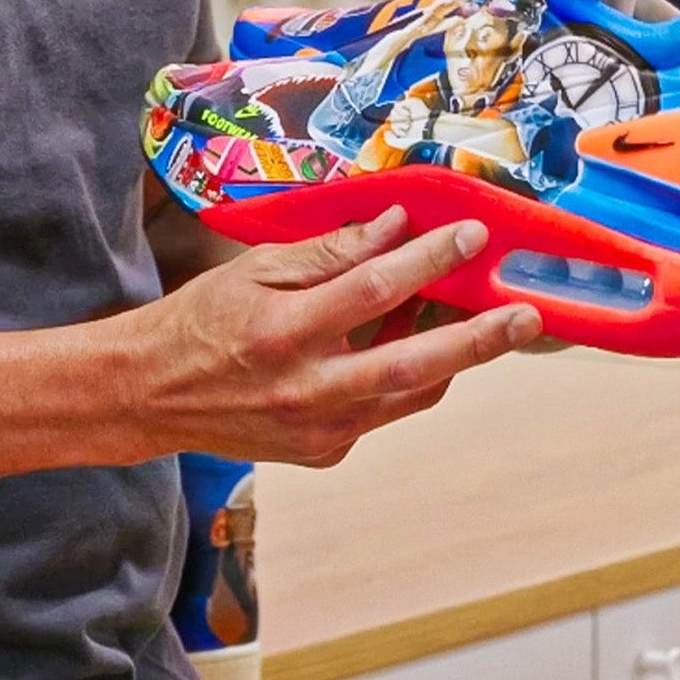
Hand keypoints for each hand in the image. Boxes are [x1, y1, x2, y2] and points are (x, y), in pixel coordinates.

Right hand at [112, 207, 541, 466]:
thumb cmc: (203, 319)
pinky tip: (417, 338)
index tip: (469, 234)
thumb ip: (327, 252)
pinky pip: (385, 409)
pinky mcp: (327, 452)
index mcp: (282, 335)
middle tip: (527, 314)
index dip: (425, 260)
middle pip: (412, 365)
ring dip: (454, 356)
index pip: (371, 292)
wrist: (152, 396)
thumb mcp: (255, 268)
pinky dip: (408, 374)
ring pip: (410, 393)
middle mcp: (307, 393)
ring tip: (484, 317)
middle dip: (479, 340)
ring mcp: (321, 433)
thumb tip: (392, 227)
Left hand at [382, 95, 431, 149]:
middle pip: (392, 118)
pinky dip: (402, 112)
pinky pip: (397, 105)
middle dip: (398, 125)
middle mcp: (406, 117)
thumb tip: (386, 132)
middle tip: (408, 127)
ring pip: (393, 111)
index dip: (396, 129)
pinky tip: (409, 115)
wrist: (426, 130)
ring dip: (400, 118)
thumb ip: (390, 140)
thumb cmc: (417, 138)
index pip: (392, 124)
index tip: (404, 133)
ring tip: (409, 122)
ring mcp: (408, 109)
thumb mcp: (401, 143)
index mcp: (404, 126)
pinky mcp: (410, 102)